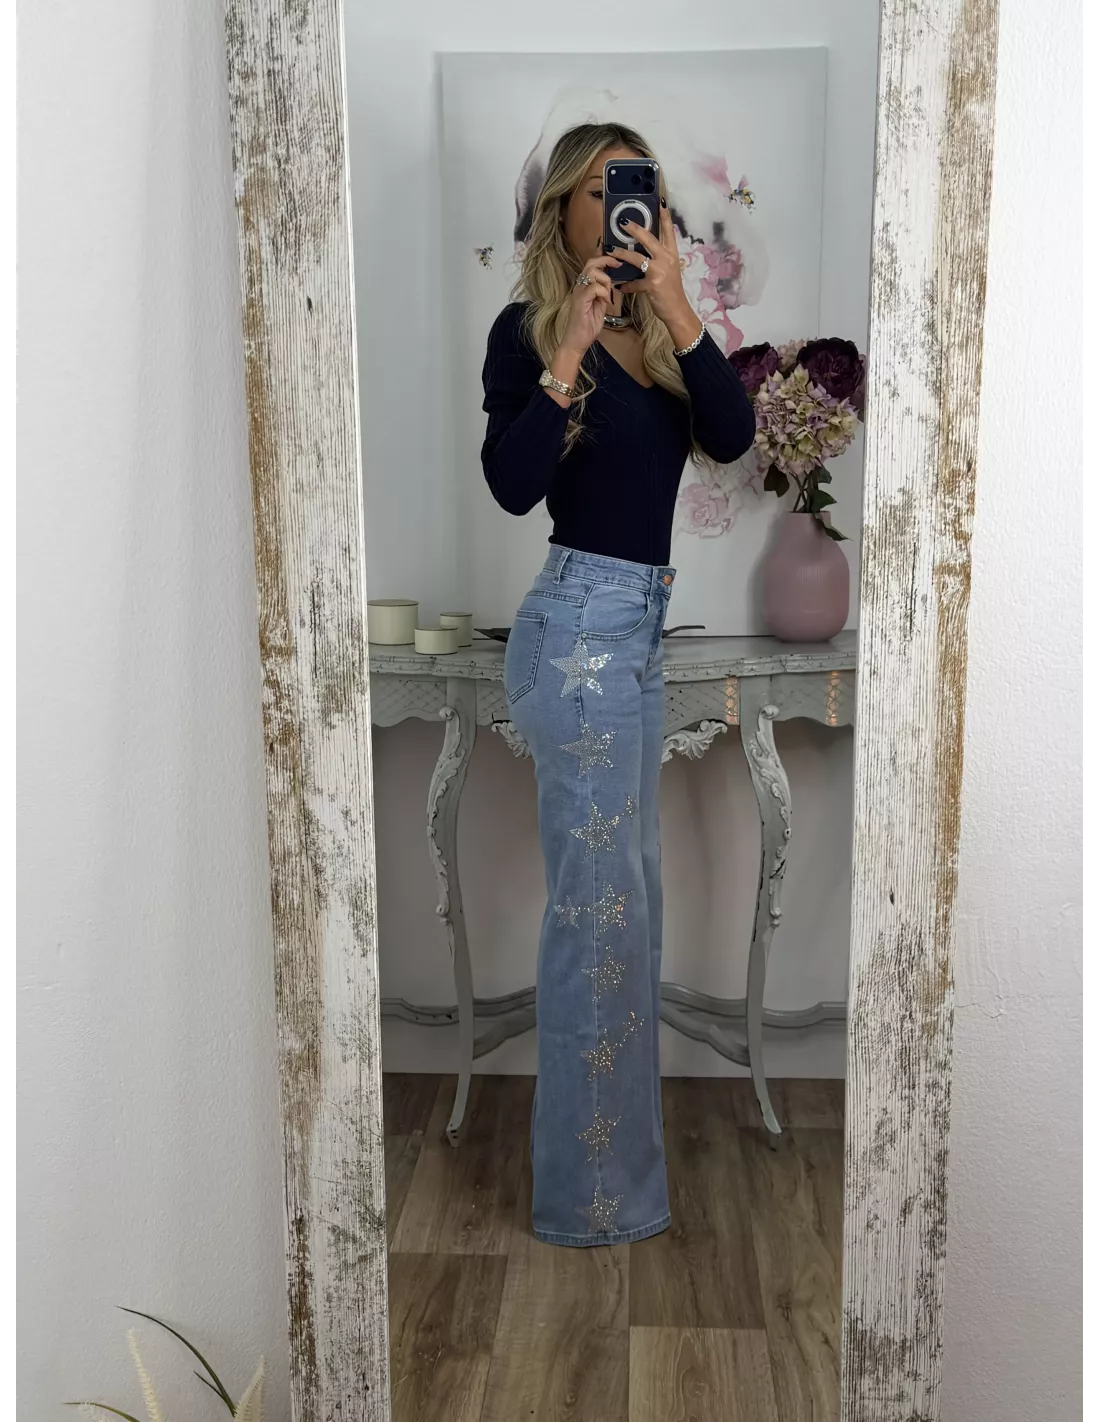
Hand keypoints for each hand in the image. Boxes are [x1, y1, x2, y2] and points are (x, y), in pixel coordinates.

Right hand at [559, 255, 617, 356]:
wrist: (577, 342)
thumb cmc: (587, 327)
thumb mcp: (600, 307)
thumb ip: (604, 295)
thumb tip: (611, 285)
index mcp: (584, 287)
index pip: (592, 265)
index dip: (604, 258)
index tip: (617, 261)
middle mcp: (580, 286)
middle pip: (591, 263)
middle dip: (606, 261)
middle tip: (618, 265)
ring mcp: (578, 292)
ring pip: (593, 273)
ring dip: (605, 281)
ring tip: (607, 296)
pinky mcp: (580, 300)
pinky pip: (594, 287)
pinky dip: (603, 293)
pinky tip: (606, 303)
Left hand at [611, 202, 701, 347]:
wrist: (677, 310)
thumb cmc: (672, 291)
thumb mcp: (670, 270)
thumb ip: (660, 259)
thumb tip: (646, 250)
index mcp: (672, 254)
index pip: (669, 231)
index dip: (665, 216)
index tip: (660, 202)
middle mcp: (667, 259)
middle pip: (649, 239)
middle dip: (635, 229)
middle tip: (622, 222)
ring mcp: (659, 271)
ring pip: (636, 258)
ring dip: (621, 253)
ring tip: (610, 250)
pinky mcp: (652, 284)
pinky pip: (634, 283)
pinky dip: (626, 285)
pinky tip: (620, 286)